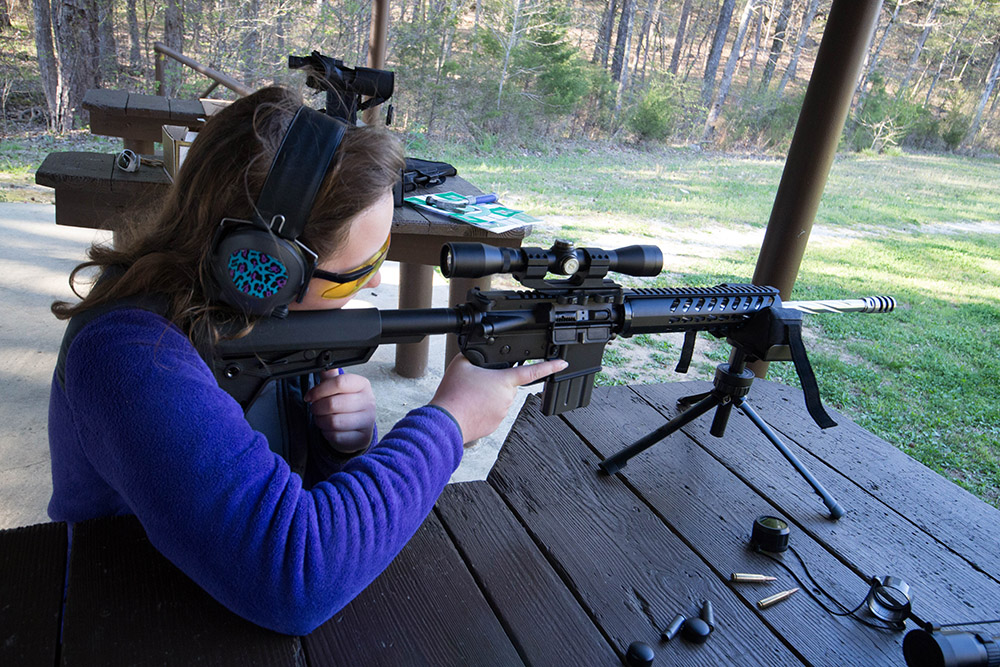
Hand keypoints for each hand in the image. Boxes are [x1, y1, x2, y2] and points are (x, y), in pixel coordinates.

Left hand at [305, 371, 376, 453]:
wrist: (358, 426)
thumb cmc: (346, 404)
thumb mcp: (339, 388)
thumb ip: (330, 376)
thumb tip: (321, 361)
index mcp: (363, 385)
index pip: (340, 382)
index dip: (320, 389)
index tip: (310, 396)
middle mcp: (369, 401)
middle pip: (334, 404)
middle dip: (317, 407)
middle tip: (316, 408)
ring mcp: (367, 421)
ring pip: (333, 422)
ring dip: (321, 421)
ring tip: (322, 418)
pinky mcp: (362, 438)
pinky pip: (336, 436)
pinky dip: (327, 433)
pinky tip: (330, 428)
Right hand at [430, 356, 568, 443]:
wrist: (446, 422)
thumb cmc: (454, 395)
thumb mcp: (462, 363)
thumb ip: (473, 355)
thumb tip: (476, 355)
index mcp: (504, 381)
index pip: (532, 372)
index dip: (550, 366)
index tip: (562, 364)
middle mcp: (507, 398)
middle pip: (506, 385)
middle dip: (493, 383)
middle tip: (474, 384)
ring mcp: (501, 414)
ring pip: (498, 399)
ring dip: (486, 397)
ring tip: (468, 397)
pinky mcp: (494, 426)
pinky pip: (492, 413)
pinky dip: (482, 410)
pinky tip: (469, 408)